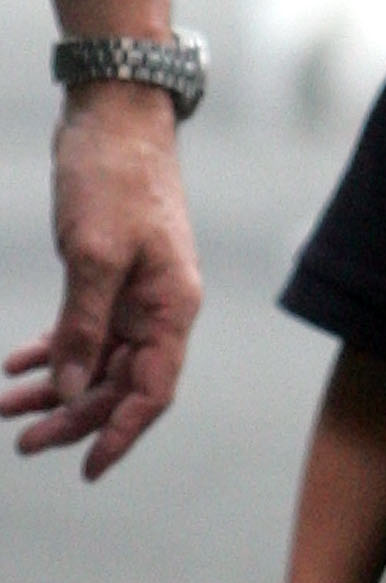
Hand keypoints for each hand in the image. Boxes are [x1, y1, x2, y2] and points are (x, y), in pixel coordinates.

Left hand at [2, 82, 199, 477]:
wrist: (113, 114)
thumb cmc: (116, 177)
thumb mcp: (94, 255)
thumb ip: (84, 326)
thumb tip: (72, 391)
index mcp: (172, 304)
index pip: (153, 389)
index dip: (120, 433)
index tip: (86, 469)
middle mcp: (159, 305)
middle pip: (120, 383)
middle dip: (72, 417)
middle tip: (21, 442)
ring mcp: (136, 291)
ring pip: (97, 360)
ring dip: (55, 387)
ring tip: (6, 410)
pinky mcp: (110, 275)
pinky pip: (83, 329)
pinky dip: (52, 349)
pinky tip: (15, 363)